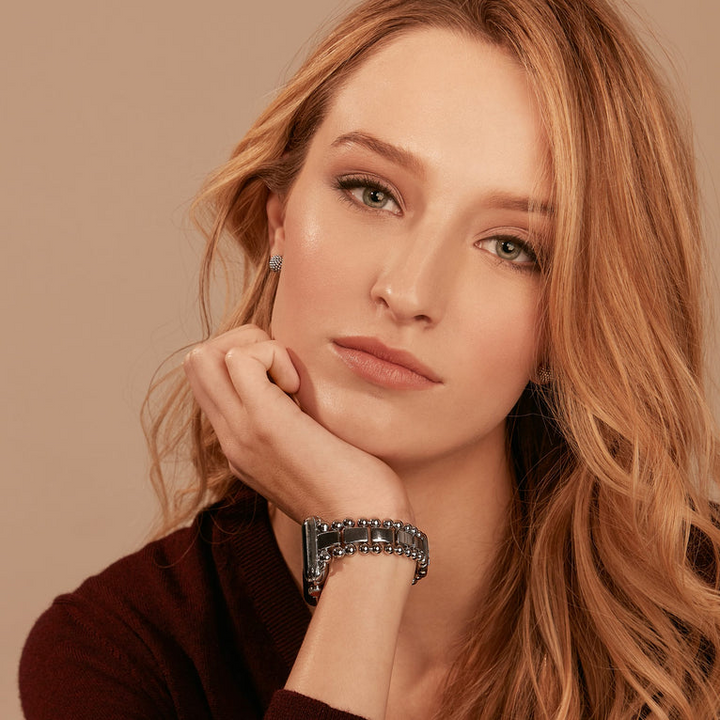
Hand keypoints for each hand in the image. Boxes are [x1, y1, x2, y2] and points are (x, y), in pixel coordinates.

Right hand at [182, 325, 412, 523]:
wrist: (364, 528)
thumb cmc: (354, 491)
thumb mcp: (311, 454)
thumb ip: (295, 427)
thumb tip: (307, 394)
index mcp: (241, 444)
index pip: (209, 381)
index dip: (244, 360)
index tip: (288, 380)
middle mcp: (231, 437)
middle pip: (196, 363)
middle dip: (241, 343)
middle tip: (284, 369)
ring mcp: (241, 431)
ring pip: (205, 355)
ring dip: (254, 348)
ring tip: (290, 380)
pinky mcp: (264, 423)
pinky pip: (241, 359)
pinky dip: (271, 356)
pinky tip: (298, 388)